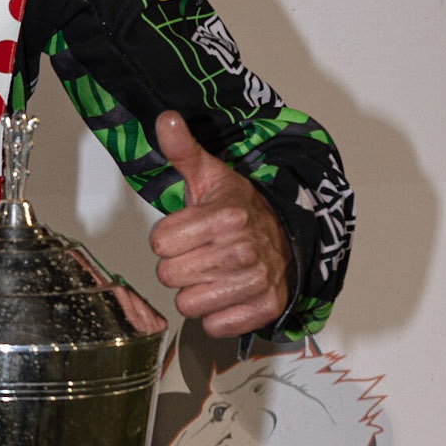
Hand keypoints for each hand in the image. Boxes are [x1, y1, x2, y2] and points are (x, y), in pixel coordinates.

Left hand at [149, 111, 291, 339]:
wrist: (286, 236)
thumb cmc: (238, 209)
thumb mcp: (209, 176)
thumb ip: (182, 151)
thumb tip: (165, 118)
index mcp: (225, 216)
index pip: (159, 243)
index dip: (167, 238)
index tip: (187, 231)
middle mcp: (242, 249)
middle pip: (169, 275)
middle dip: (179, 266)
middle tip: (200, 253)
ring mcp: (256, 281)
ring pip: (187, 304)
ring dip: (196, 291)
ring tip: (214, 272)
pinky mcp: (265, 308)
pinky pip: (214, 326)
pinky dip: (217, 315)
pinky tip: (228, 294)